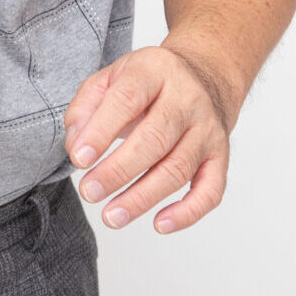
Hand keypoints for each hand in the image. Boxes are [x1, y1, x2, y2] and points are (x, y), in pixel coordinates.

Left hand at [61, 44, 238, 233]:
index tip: (80, 159)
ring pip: (178, 168)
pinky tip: (160, 224)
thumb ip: (85, 108)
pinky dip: (187, 212)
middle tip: (89, 192)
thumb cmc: (148, 83)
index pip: (127, 100)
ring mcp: (208, 129)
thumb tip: (75, 146)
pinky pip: (211, 189)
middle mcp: (187, 99)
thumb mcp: (111, 78)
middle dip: (118, 170)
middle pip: (155, 139)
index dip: (101, 132)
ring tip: (112, 216)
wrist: (205, 75)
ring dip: (142, 197)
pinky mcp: (220, 156)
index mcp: (154, 70)